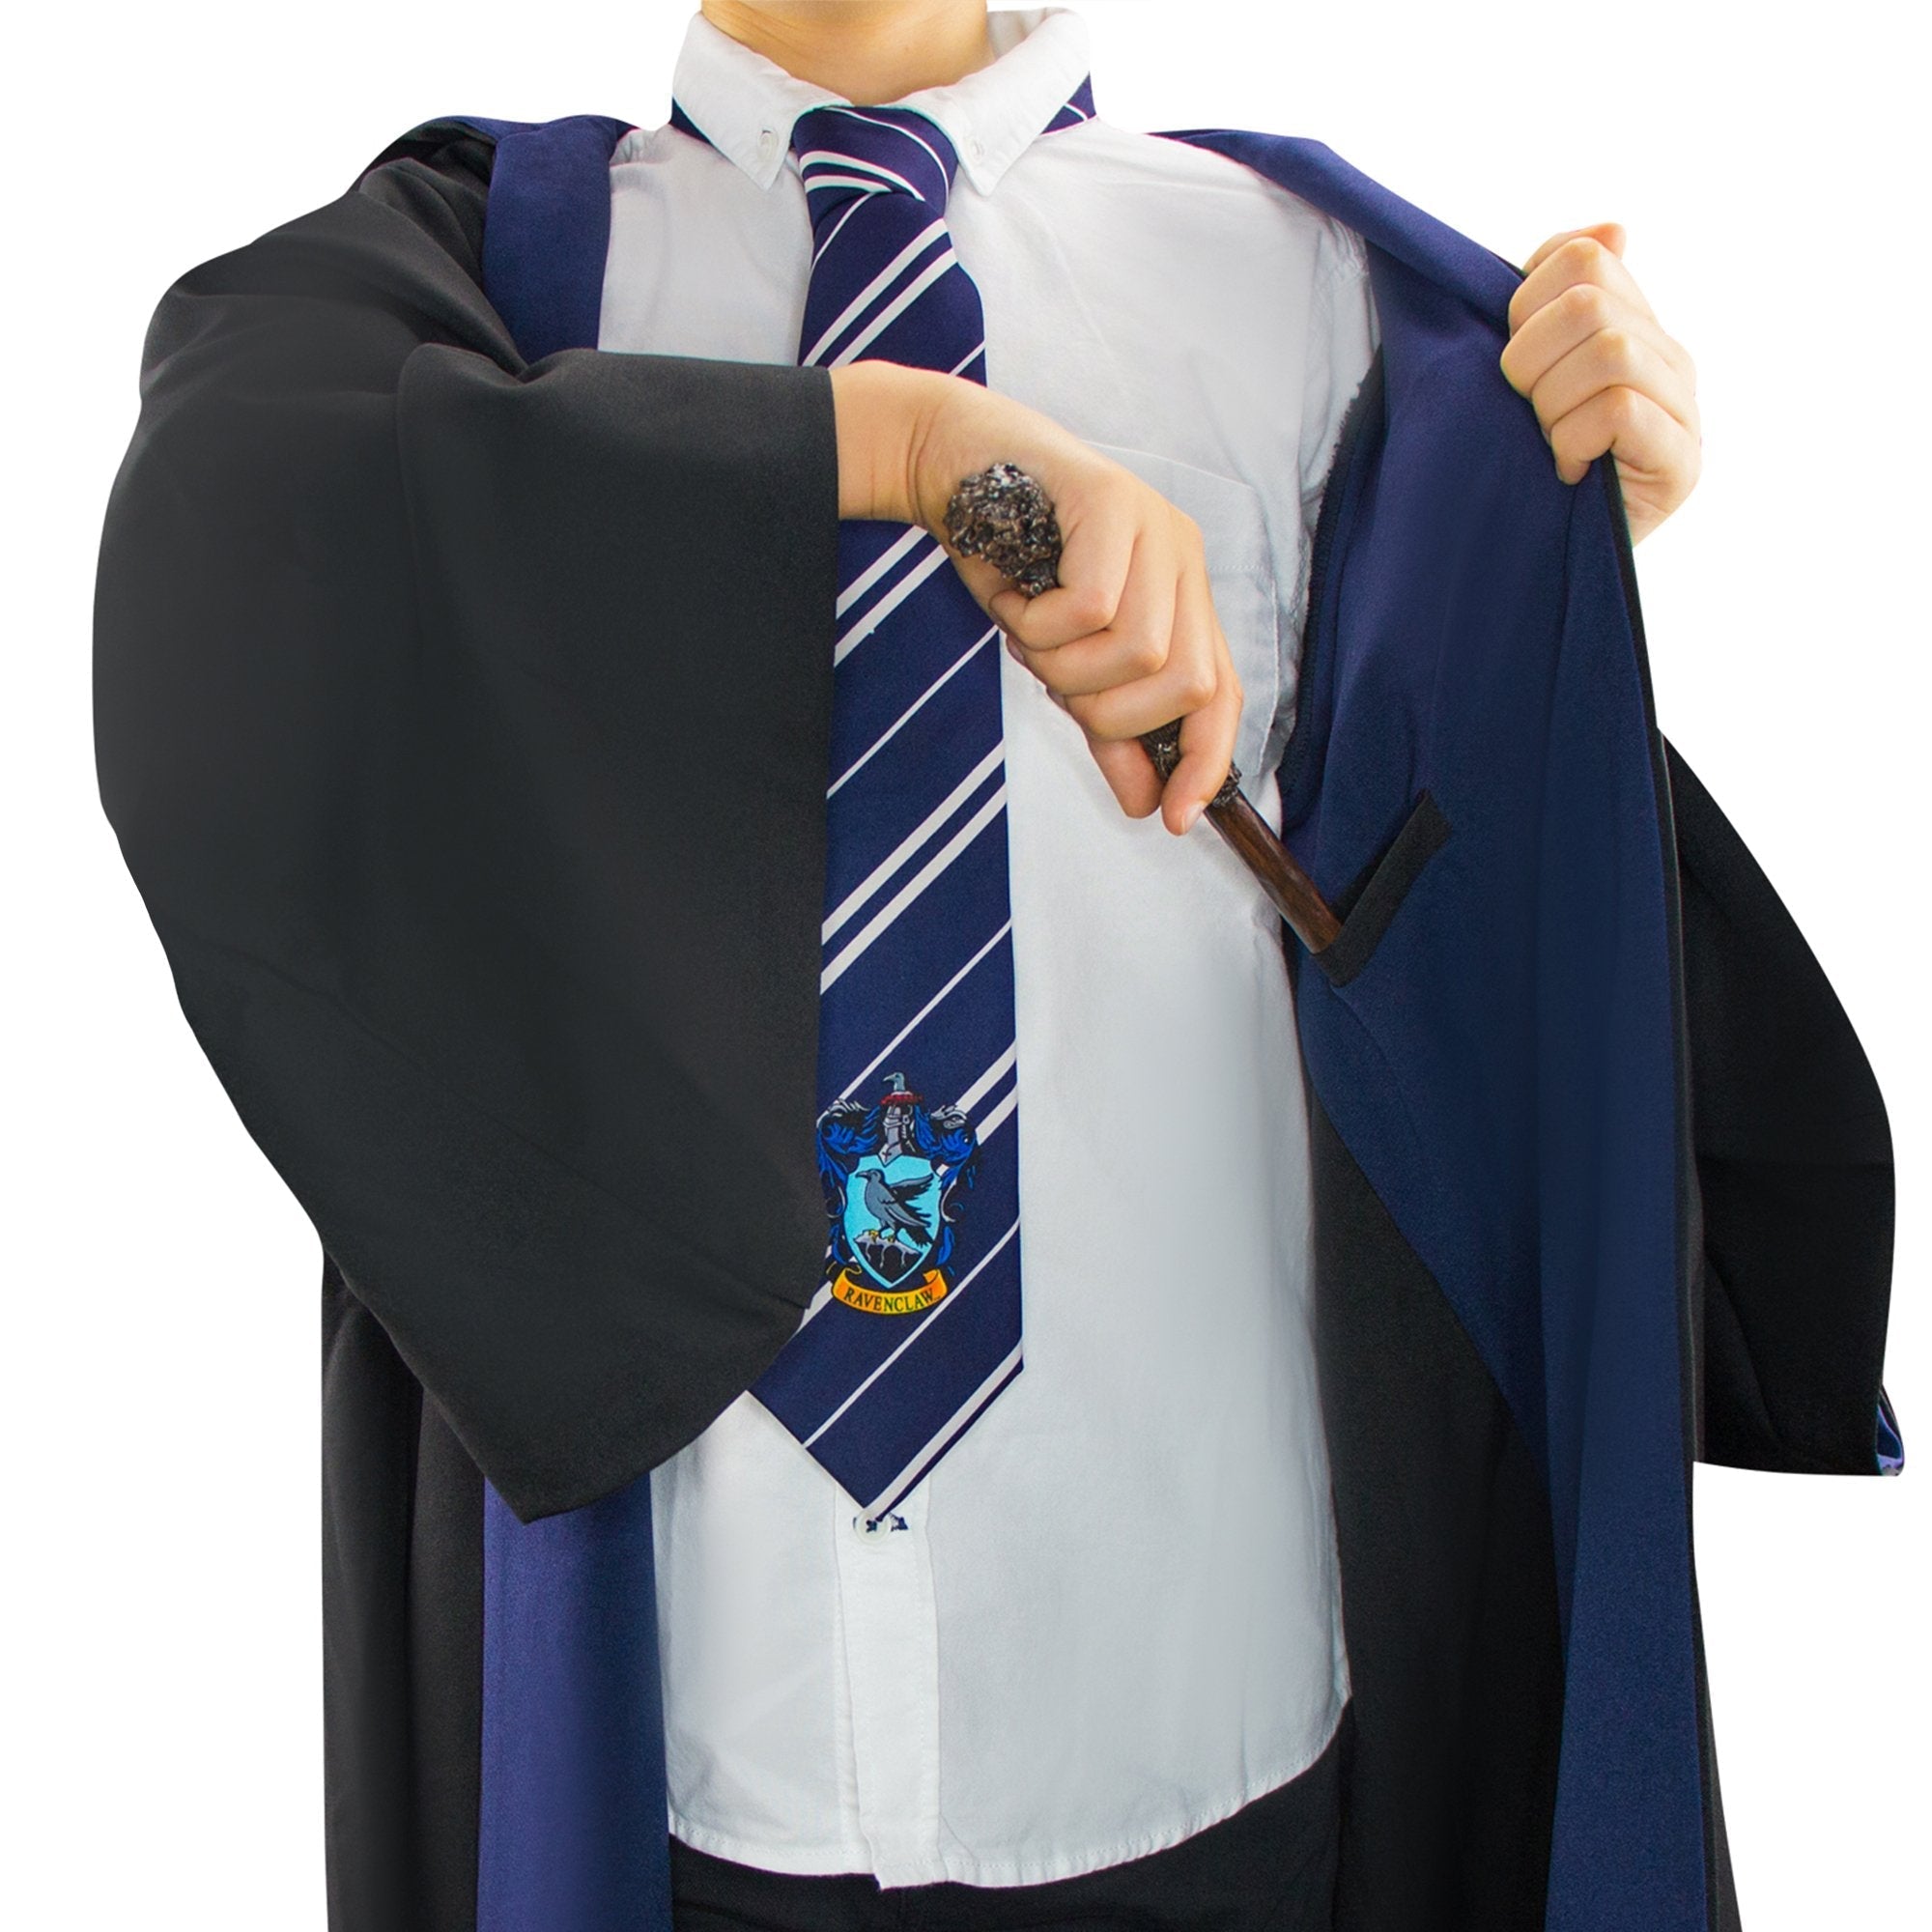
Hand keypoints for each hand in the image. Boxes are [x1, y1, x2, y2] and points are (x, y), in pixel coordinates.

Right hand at [828, 360, 1238, 833]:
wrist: (951, 462)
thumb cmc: (1007, 558)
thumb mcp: (1062, 660)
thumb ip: (1106, 728)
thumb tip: (1147, 804)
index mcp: (1182, 596)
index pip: (1223, 695)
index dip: (1204, 762)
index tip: (1170, 818)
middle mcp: (1182, 559)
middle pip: (1187, 683)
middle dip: (1111, 713)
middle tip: (1052, 684)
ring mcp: (1154, 526)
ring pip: (1139, 651)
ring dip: (1065, 667)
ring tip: (1026, 633)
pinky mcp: (1113, 501)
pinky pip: (1091, 608)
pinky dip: (1040, 625)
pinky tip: (1015, 599)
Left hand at [1501, 225, 1700, 542]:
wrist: (1534, 566)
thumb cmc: (1522, 466)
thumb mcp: (1522, 376)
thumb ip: (1549, 298)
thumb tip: (1616, 227)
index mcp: (1632, 322)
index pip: (1583, 257)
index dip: (1526, 304)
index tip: (1513, 365)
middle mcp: (1669, 356)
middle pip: (1591, 302)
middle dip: (1531, 360)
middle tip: (1526, 414)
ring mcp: (1684, 408)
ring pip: (1609, 352)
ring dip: (1553, 405)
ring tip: (1550, 446)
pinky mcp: (1683, 462)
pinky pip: (1620, 410)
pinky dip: (1576, 440)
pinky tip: (1570, 471)